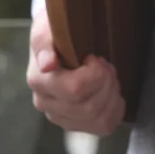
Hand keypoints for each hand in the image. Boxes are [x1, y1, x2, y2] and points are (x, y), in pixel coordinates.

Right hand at [26, 12, 125, 135]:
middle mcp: (45, 104)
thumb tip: (47, 65)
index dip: (95, 74)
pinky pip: (104, 127)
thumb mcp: (48, 27)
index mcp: (39, 81)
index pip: (75, 90)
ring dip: (112, 95)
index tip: (94, 57)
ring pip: (98, 119)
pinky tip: (111, 93)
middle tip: (105, 65)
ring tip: (107, 77)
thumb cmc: (57, 32)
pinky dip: (115, 110)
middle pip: (89, 107)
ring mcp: (60, 117)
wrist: (61, 41)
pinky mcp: (76, 125)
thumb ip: (44, 42)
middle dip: (106, 83)